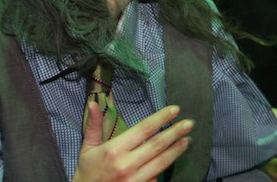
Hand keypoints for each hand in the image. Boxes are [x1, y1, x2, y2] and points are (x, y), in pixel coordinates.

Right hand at [72, 103, 192, 181]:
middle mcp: (127, 165)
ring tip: (188, 140)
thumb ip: (94, 125)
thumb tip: (94, 103)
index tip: (174, 110)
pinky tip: (172, 159)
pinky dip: (165, 167)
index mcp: (114, 150)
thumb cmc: (87, 172)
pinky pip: (156, 178)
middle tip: (189, 123)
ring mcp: (135, 180)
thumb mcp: (87, 148)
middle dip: (175, 132)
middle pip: (157, 145)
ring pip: (162, 162)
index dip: (161, 118)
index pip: (143, 129)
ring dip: (177, 150)